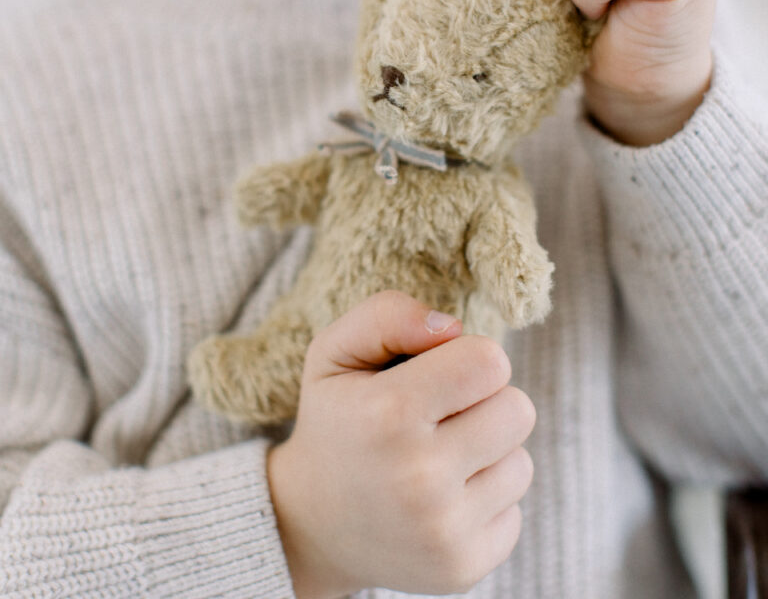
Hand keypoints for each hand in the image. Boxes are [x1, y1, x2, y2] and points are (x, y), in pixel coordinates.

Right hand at [267, 290, 534, 597]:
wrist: (310, 522)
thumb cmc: (336, 420)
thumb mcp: (335, 351)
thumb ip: (388, 315)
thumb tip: (451, 327)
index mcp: (388, 413)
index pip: (491, 361)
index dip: (470, 358)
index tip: (439, 374)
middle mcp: (418, 478)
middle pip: (519, 409)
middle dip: (485, 403)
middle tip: (440, 416)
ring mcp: (443, 531)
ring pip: (522, 462)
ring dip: (487, 454)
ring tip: (438, 459)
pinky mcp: (462, 568)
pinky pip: (515, 512)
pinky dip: (484, 501)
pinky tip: (441, 500)